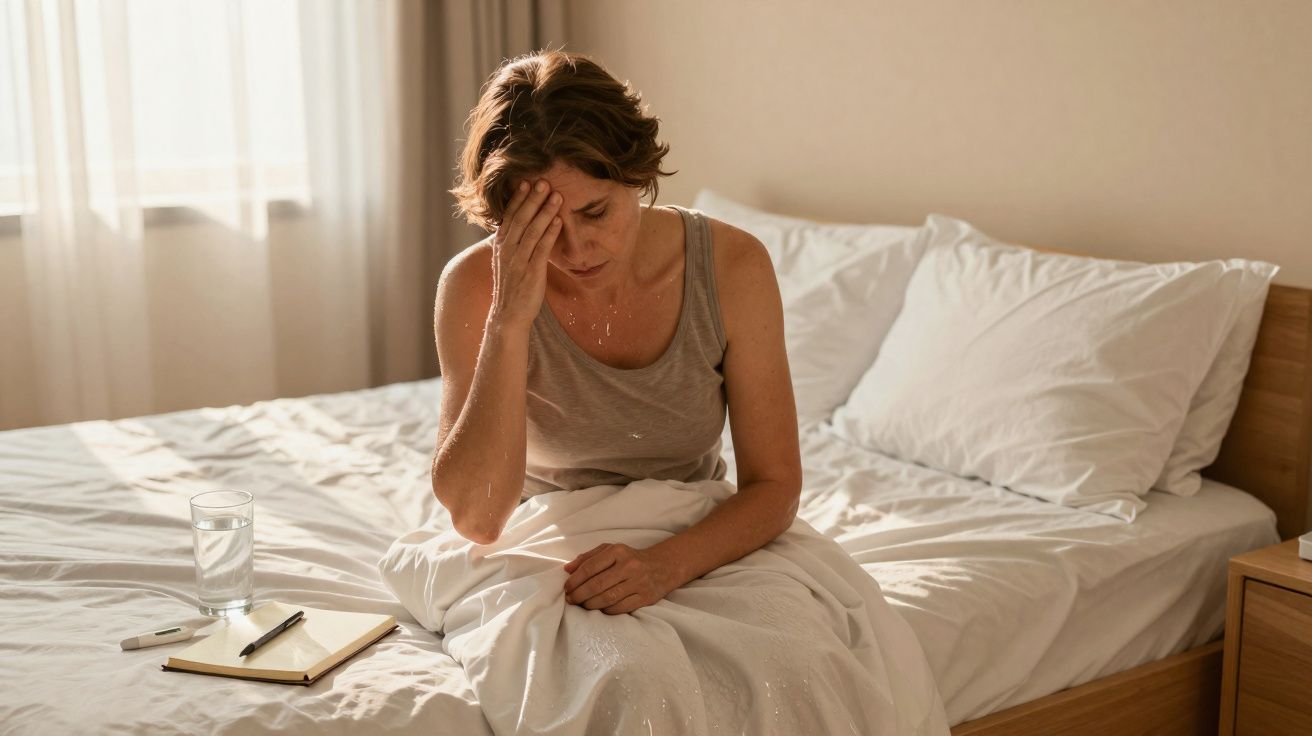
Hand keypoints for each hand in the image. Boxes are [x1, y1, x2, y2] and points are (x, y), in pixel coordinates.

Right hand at [490, 179, 562, 329]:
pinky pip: (541, 249)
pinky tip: (558, 221)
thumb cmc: (511, 287)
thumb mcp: (507, 261)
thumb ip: (512, 243)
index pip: (509, 217)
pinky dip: (550, 234)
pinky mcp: (531, 272)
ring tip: (557, 196)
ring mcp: (519, 261)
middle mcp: (507, 250)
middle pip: (521, 219)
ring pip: (532, 231)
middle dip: (533, 199)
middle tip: (545, 181)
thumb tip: (517, 227)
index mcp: (501, 246)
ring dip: (545, 212)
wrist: (508, 316)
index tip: (527, 182)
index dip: (518, 199)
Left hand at [562, 543, 680, 614]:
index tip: (567, 588)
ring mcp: (638, 582)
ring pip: (608, 598)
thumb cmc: (629, 558)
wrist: (662, 566)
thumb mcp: (610, 551)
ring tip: (582, 605)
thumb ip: (587, 558)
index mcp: (618, 551)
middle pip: (597, 584)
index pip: (590, 567)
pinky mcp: (645, 597)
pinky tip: (600, 609)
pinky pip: (620, 608)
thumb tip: (567, 570)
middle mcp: (629, 566)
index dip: (575, 580)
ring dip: (590, 604)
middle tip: (571, 600)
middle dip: (579, 595)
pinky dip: (606, 610)